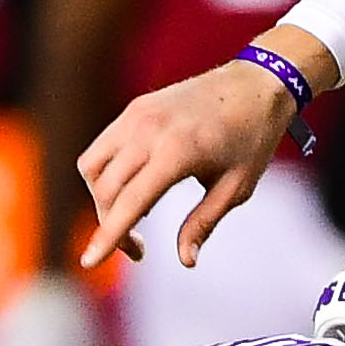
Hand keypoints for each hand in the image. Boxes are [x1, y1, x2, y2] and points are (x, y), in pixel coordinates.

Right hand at [76, 33, 327, 267]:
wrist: (256, 82)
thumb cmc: (252, 138)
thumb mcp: (236, 188)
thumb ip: (204, 224)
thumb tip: (186, 261)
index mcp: (176, 152)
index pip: (129, 202)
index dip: (108, 236)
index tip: (88, 263)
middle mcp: (148, 131)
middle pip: (105, 190)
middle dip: (112, 226)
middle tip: (139, 250)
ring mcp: (137, 115)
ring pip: (93, 167)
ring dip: (103, 199)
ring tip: (137, 215)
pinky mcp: (135, 108)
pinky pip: (103, 147)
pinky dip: (108, 174)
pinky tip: (138, 187)